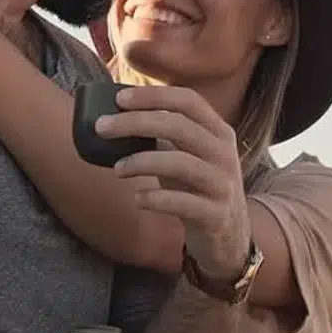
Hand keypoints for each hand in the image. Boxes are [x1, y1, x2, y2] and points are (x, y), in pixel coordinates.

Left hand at [96, 86, 252, 284]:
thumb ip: (162, 135)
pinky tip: (138, 199)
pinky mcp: (215, 215)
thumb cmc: (197, 188)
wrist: (230, 236)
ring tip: (117, 169)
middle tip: (101, 128)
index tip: (118, 98)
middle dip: (135, 123)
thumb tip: (114, 117)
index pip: (188, 100)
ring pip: (180, 163)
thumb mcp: (186, 155)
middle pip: (178, 126)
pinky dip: (155, 199)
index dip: (153, 95)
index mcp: (218, 132)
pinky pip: (182, 203)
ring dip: (141, 162)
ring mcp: (221, 184)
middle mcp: (224, 153)